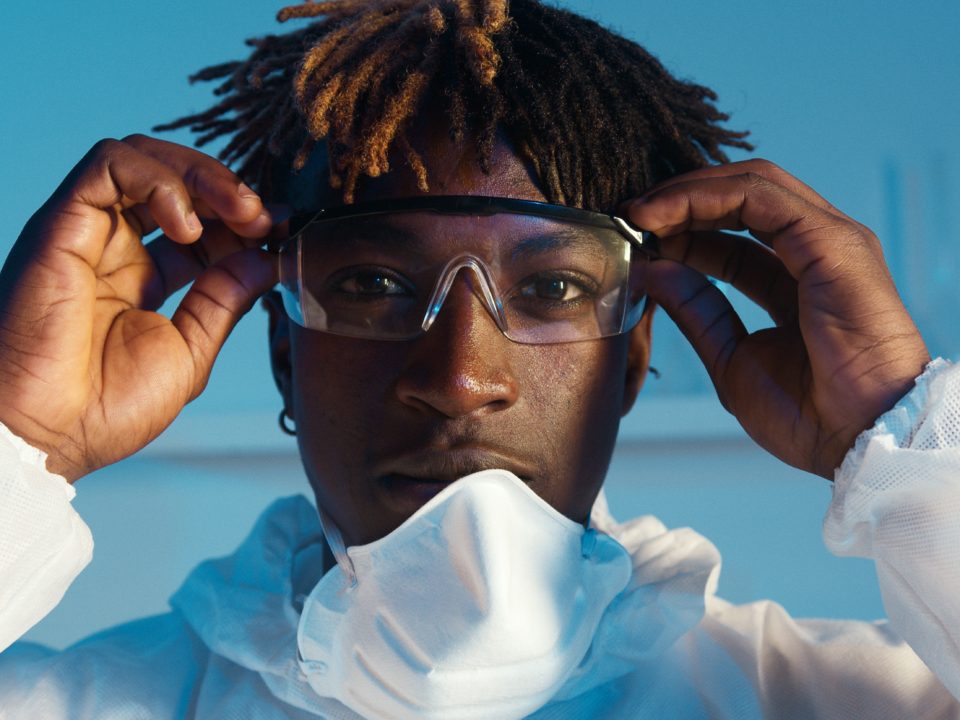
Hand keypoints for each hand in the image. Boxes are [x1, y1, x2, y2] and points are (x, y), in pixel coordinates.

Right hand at [0, 135, 278, 480]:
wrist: (46, 436)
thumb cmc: (105, 408)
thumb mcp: (189, 351)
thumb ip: (225, 300)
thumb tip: (268, 259)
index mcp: (142, 278)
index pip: (200, 224)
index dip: (242, 222)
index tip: (282, 232)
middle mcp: (114, 248)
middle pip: (173, 182)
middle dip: (229, 191)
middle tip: (266, 218)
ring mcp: (86, 233)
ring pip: (142, 158)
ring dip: (202, 175)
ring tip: (240, 213)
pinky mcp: (59, 224)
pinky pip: (108, 165)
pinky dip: (158, 180)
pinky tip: (188, 224)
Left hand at [626, 159, 930, 477]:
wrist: (857, 441)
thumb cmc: (806, 414)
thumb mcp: (730, 356)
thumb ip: (695, 309)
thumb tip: (652, 269)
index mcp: (793, 278)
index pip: (731, 232)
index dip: (679, 227)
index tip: (632, 238)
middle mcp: (813, 249)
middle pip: (740, 199)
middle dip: (679, 201)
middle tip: (627, 215)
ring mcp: (827, 239)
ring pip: (750, 185)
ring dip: (686, 193)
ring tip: (637, 213)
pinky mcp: (833, 239)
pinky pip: (761, 196)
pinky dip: (705, 196)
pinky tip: (662, 214)